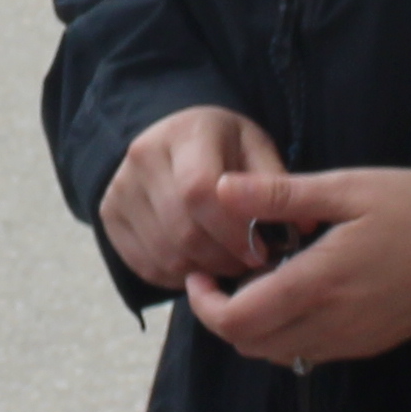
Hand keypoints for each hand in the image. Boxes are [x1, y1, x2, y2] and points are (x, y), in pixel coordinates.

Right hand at [99, 102, 283, 294]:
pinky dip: (178, 277)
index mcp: (185, 134)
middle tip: (248, 264)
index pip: (199, 191)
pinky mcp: (109, 216)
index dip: (232, 231)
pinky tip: (200, 266)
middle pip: (182, 230)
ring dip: (203, 273)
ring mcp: (119, 188)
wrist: (169, 137)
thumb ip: (276, 184)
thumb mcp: (255, 147)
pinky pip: (146, 265)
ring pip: (165, 254)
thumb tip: (301, 228)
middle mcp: (143, 158)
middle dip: (223, 259)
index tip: (261, 249)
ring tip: (227, 265)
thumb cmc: (223, 146)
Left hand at [179, 168, 410, 368]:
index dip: (203, 304)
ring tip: (256, 282)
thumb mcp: (349, 187)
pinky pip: (311, 352)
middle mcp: (332, 324)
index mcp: (320, 284)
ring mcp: (354, 340)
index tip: (199, 272)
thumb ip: (280, 195)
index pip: (237, 321)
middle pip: (250, 346)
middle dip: (223, 317)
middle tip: (220, 276)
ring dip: (254, 328)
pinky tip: (297, 293)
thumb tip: (220, 188)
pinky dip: (287, 333)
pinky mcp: (371, 344)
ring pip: (278, 354)